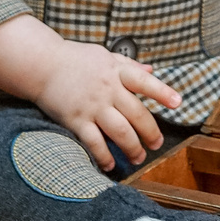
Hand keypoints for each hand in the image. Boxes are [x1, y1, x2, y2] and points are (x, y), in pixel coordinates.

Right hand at [30, 40, 181, 168]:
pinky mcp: (76, 119)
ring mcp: (92, 105)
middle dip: (151, 133)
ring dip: (132, 148)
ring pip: (120, 132)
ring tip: (138, 157)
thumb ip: (128, 64)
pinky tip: (109, 165)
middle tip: (156, 144)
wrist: (41, 63)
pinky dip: (103, 156)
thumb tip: (152, 69)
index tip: (178, 103)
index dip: (163, 92)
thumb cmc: (74, 59)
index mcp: (116, 71)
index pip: (144, 81)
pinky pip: (94, 142)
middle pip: (137, 114)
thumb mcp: (104, 55)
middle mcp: (107, 89)